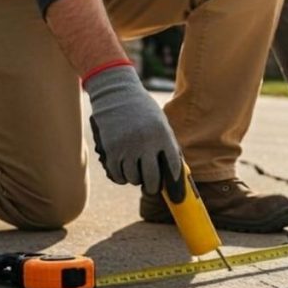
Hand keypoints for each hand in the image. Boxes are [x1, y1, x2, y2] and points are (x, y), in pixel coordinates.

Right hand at [85, 65, 182, 194]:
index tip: (175, 193)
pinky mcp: (111, 150)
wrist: (117, 94)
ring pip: (133, 179)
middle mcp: (145, 143)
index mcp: (162, 136)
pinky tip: (125, 172)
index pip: (173, 167)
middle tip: (152, 187)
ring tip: (137, 173)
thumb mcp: (161, 124)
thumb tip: (174, 173)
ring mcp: (127, 147)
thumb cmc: (143, 111)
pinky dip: (122, 178)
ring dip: (136, 180)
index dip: (175, 183)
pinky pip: (118, 175)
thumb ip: (166, 146)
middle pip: (152, 179)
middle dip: (153, 187)